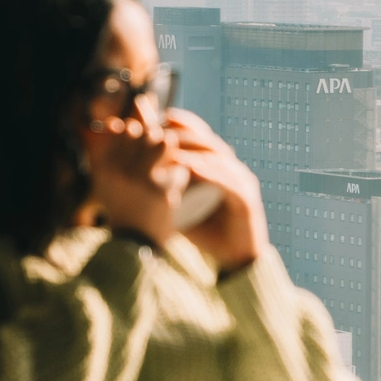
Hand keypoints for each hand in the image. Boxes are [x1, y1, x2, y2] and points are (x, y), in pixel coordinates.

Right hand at [84, 107, 183, 248]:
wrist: (132, 247)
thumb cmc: (123, 208)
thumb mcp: (111, 179)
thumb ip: (116, 148)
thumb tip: (127, 117)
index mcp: (104, 165)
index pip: (126, 130)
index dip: (140, 132)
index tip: (145, 145)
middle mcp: (119, 170)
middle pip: (146, 133)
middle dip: (157, 138)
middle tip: (163, 152)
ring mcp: (140, 179)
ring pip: (164, 143)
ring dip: (170, 150)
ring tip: (171, 163)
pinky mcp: (161, 191)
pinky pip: (178, 171)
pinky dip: (180, 178)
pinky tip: (177, 190)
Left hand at [164, 111, 268, 272]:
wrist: (233, 262)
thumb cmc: (206, 234)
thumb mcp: (179, 209)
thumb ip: (162, 193)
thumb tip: (133, 179)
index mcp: (218, 168)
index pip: (201, 137)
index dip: (182, 124)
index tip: (158, 118)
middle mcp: (232, 170)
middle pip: (209, 142)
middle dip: (184, 131)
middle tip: (161, 128)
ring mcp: (242, 182)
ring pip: (217, 158)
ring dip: (193, 150)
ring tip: (169, 147)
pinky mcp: (247, 199)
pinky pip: (227, 181)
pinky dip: (208, 172)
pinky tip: (190, 168)